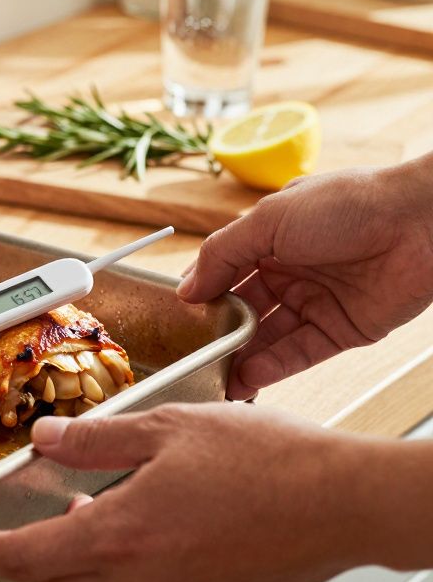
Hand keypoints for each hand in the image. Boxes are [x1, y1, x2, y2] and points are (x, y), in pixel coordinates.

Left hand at [0, 405, 381, 581]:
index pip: (25, 555)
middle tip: (17, 531)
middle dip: (28, 558)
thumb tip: (47, 439)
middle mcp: (142, 577)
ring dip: (80, 560)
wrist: (344, 502)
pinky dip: (127, 565)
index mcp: (120, 534)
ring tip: (90, 511)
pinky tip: (147, 525)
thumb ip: (96, 438)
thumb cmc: (268, 462)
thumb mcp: (166, 428)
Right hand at [177, 158, 432, 399]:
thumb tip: (185, 289)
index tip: (174, 321)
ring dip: (239, 357)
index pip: (221, 273)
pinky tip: (246, 377)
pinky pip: (298, 353)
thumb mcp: (268, 220)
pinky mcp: (341, 330)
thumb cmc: (349, 204)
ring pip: (266, 336)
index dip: (198, 297)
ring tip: (212, 377)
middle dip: (216, 333)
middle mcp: (289, 271)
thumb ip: (221, 255)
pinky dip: (271, 366)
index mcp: (267, 238)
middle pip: (241, 309)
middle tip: (190, 357)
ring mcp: (314, 302)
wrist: (423, 221)